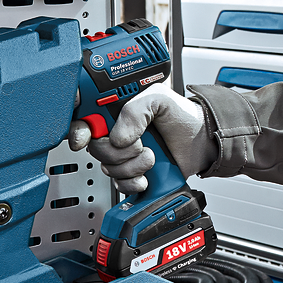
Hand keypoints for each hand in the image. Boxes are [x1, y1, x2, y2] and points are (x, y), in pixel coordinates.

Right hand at [67, 84, 217, 193]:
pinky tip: (147, 175)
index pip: (84, 118)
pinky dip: (133, 182)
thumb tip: (118, 136)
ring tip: (152, 156)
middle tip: (140, 144)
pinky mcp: (131, 174)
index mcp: (116, 110)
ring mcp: (123, 155)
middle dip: (118, 151)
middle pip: (95, 147)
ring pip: (108, 167)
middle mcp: (115, 132)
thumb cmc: (183, 116)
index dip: (80, 129)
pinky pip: (119, 184)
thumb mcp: (160, 98)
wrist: (202, 143)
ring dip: (132, 166)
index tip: (86, 136)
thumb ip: (136, 109)